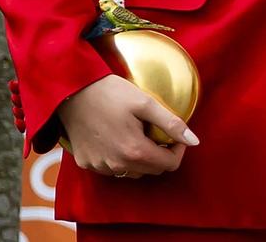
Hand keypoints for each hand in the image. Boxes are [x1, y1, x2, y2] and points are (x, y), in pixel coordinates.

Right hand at [58, 74, 196, 178]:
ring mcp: (99, 166)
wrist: (71, 92)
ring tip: (137, 133)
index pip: (169, 165)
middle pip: (152, 170)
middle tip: (156, 132)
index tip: (174, 134)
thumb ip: (172, 124)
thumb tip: (195, 141)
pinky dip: (120, 158)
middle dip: (160, 154)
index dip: (178, 149)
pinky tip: (117, 138)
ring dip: (140, 158)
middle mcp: (116, 166)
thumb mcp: (146, 103)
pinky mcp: (86, 163)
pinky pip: (111, 168)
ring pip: (132, 172)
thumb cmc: (110, 93)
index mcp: (134, 152)